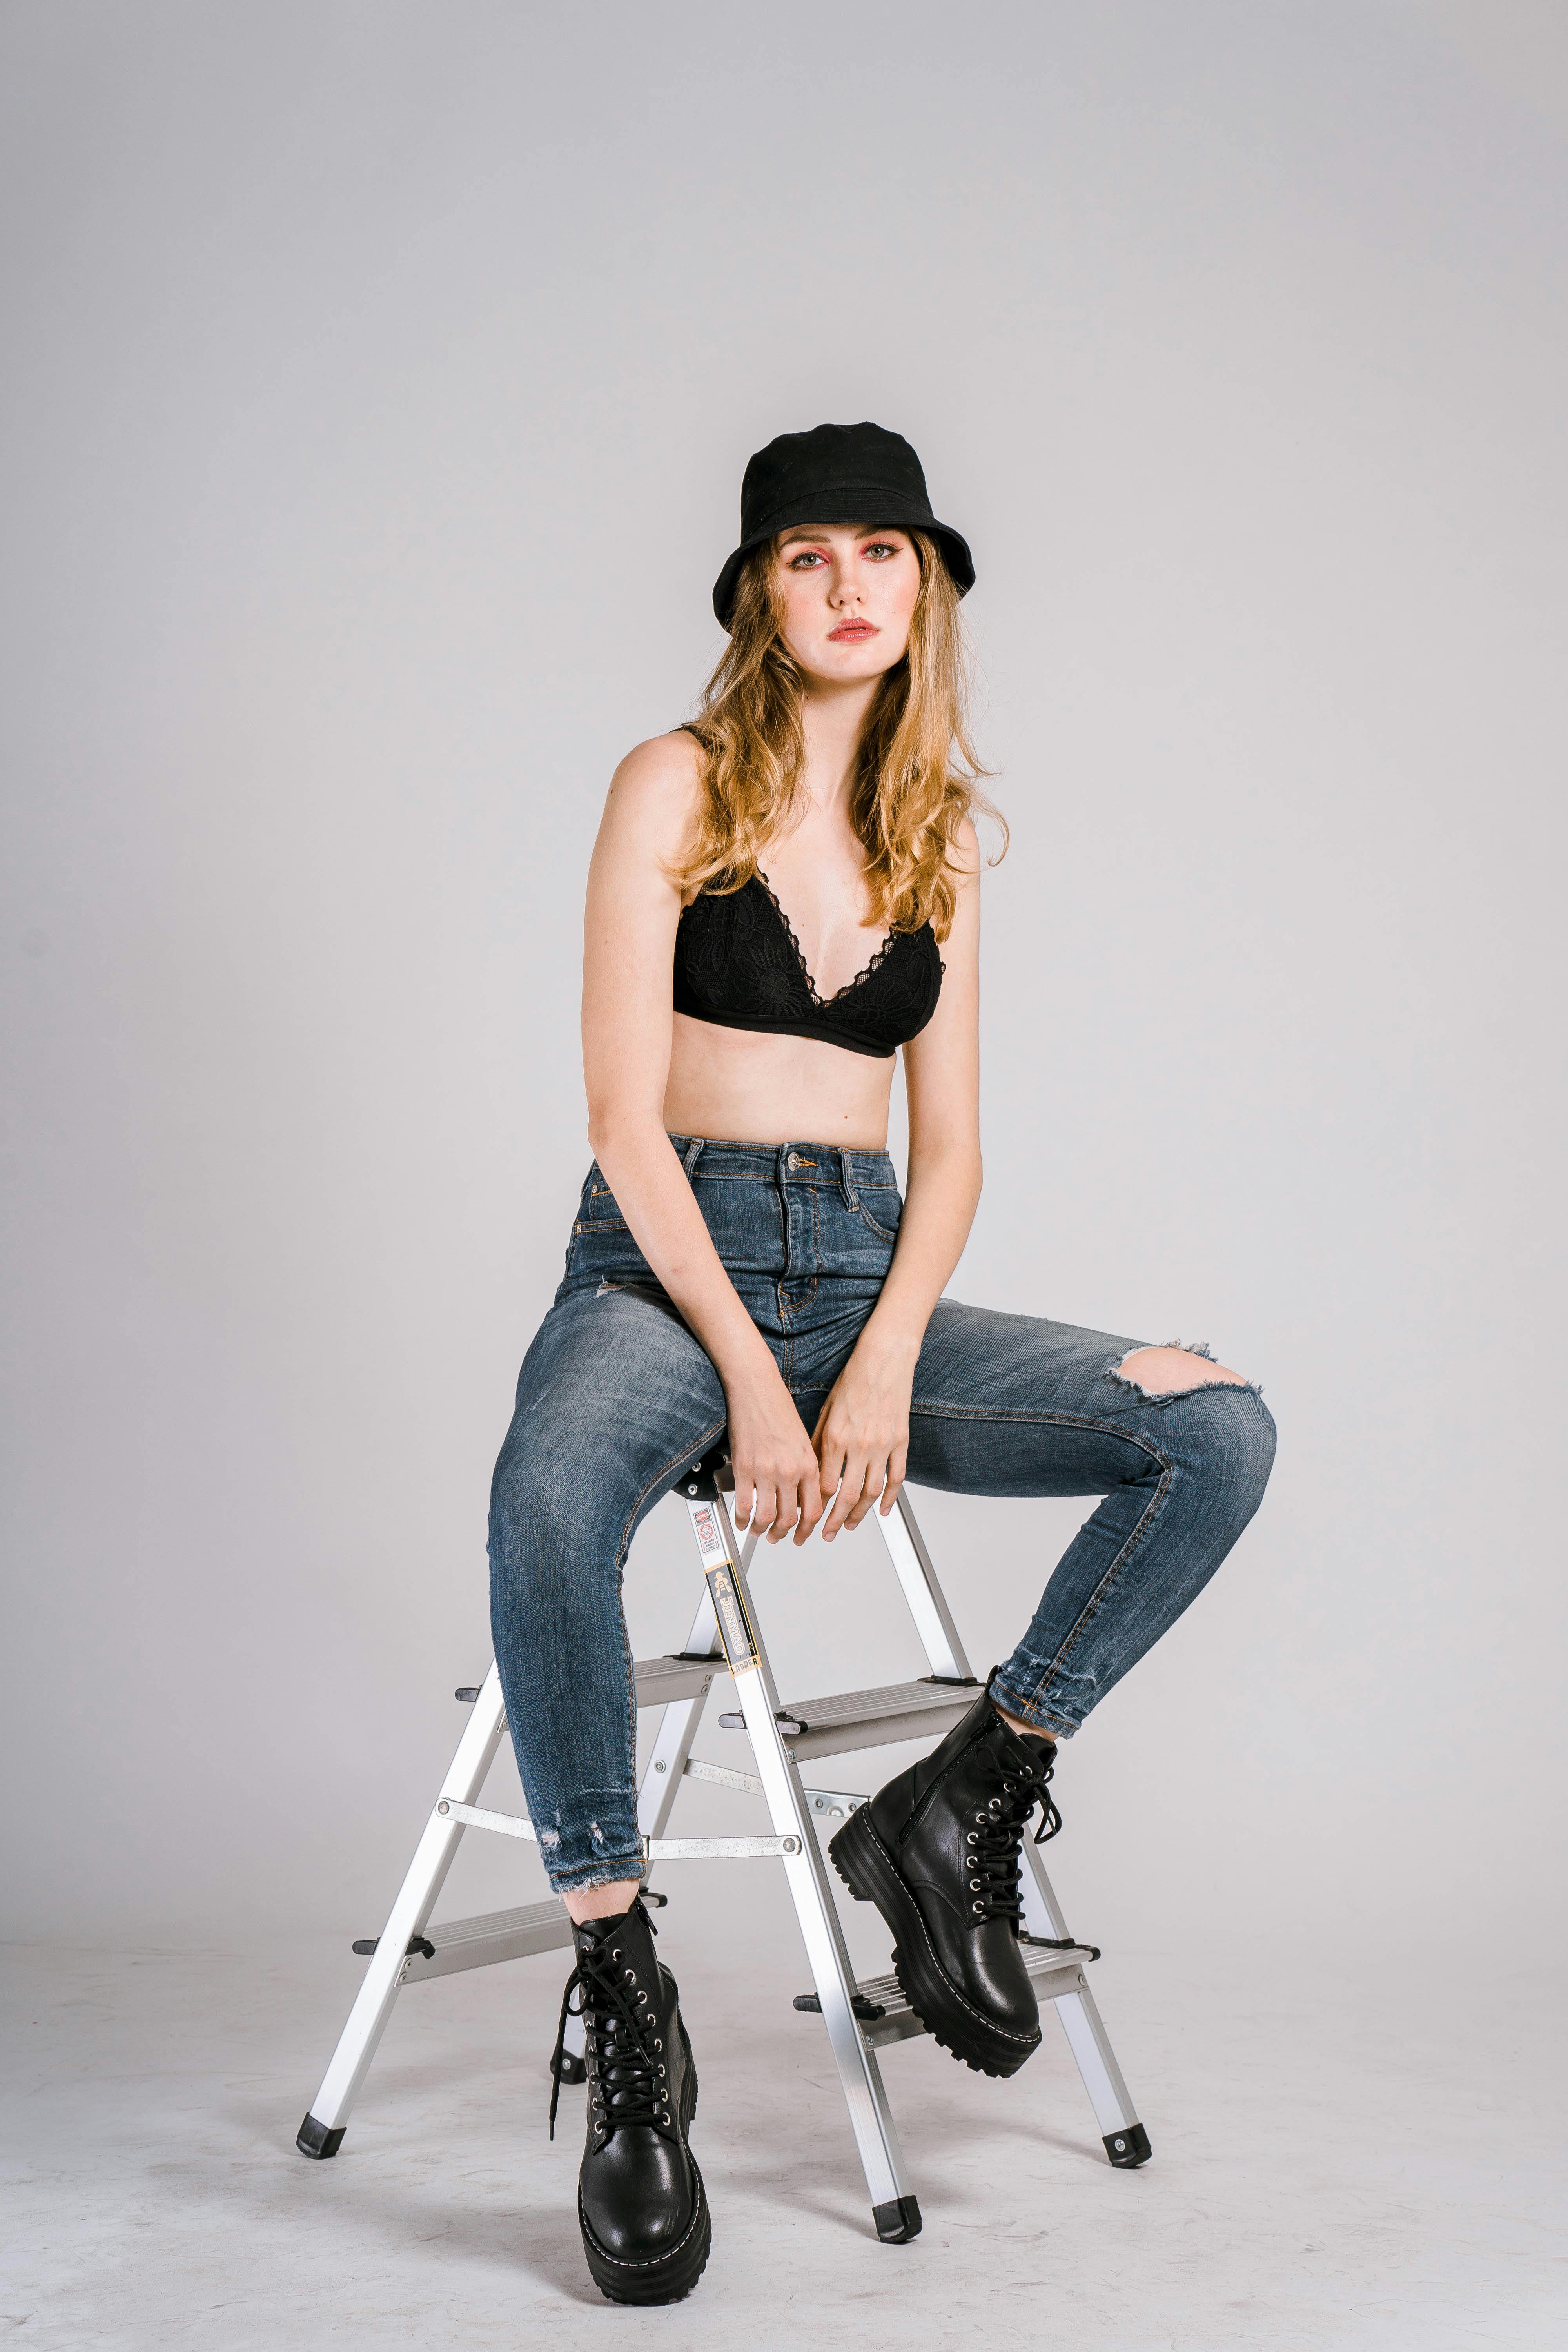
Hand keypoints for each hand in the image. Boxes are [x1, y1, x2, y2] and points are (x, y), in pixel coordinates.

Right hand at [726, 1363, 824, 1543]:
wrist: (756, 1387)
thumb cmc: (778, 1407)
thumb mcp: (802, 1439)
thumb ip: (805, 1467)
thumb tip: (802, 1493)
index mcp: (808, 1464)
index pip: (813, 1509)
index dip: (808, 1528)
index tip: (801, 1534)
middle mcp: (790, 1470)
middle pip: (790, 1518)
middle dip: (783, 1533)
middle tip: (777, 1537)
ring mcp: (766, 1471)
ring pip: (767, 1517)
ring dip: (761, 1530)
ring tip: (758, 1531)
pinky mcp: (744, 1468)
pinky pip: (743, 1504)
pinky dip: (741, 1518)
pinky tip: (741, 1519)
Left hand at [811, 1332, 916, 1541]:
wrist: (885, 1360)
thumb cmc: (854, 1381)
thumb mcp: (826, 1410)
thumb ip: (818, 1441)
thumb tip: (809, 1469)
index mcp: (836, 1437)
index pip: (825, 1484)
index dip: (816, 1505)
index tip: (810, 1516)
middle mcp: (859, 1444)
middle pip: (847, 1495)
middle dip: (835, 1520)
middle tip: (828, 1534)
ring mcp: (883, 1445)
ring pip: (872, 1491)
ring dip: (860, 1514)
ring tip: (851, 1525)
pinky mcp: (901, 1442)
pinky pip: (896, 1478)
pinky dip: (889, 1498)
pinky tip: (881, 1510)